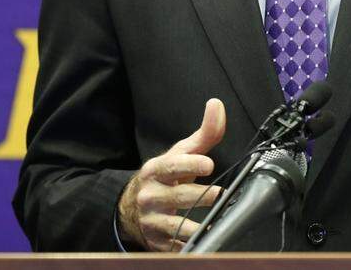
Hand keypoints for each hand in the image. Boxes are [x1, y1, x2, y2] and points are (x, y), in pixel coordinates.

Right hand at [118, 98, 225, 250]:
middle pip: (178, 196)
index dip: (191, 164)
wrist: (132, 206)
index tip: (208, 164)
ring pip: (176, 225)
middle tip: (218, 194)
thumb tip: (217, 105)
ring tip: (216, 222)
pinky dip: (189, 244)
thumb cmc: (165, 176)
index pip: (173, 166)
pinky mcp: (156, 240)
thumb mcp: (180, 155)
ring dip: (196, 225)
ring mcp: (152, 219)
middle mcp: (151, 195)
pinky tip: (204, 240)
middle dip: (199, 195)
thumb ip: (203, 134)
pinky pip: (175, 245)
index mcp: (156, 170)